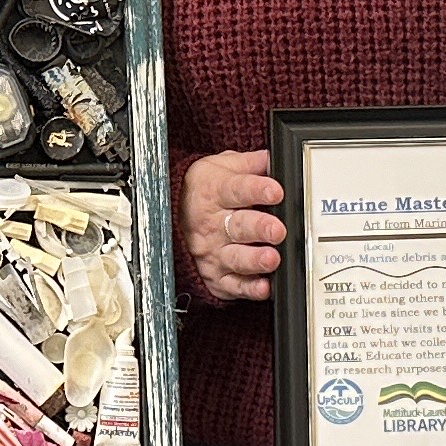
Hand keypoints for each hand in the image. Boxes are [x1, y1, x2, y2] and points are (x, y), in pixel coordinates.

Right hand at [181, 148, 283, 304]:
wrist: (168, 216)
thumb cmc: (201, 190)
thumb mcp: (220, 168)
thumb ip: (249, 163)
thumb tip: (273, 156)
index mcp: (215, 193)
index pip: (237, 190)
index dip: (257, 190)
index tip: (276, 190)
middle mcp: (213, 225)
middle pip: (239, 226)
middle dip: (259, 228)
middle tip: (277, 229)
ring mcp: (214, 252)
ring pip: (236, 258)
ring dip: (255, 260)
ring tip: (271, 258)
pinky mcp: (217, 276)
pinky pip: (233, 285)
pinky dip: (249, 289)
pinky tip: (264, 287)